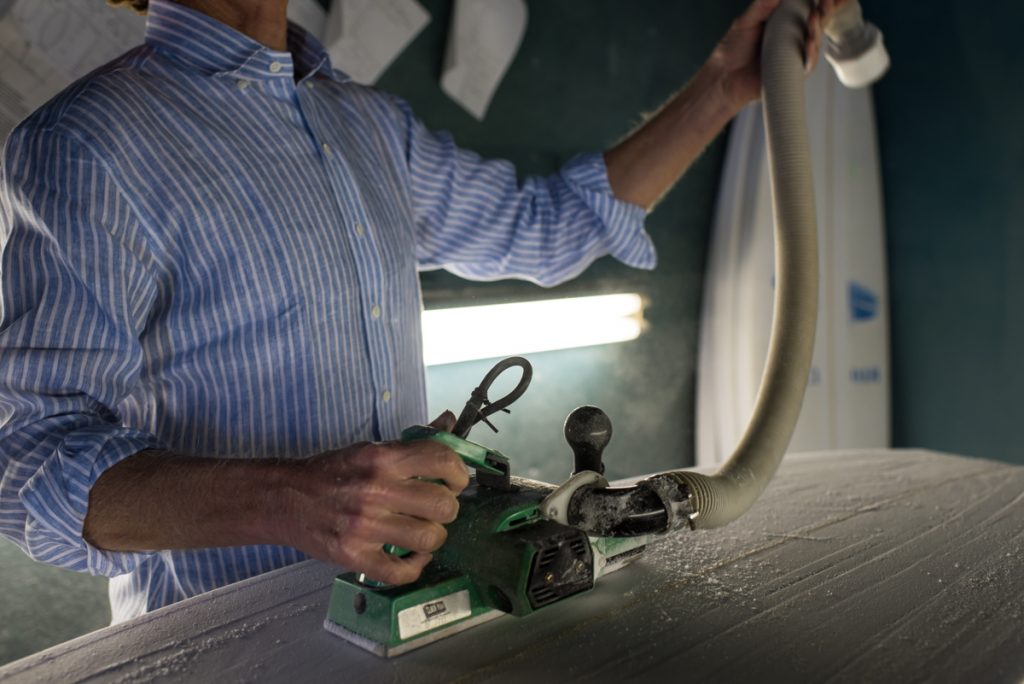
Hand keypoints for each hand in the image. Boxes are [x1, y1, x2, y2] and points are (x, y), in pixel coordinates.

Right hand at [277, 411, 467, 584]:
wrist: (285, 498)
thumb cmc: (334, 471)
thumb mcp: (371, 448)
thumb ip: (414, 441)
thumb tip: (449, 421)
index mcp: (381, 458)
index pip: (441, 459)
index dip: (459, 472)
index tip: (455, 480)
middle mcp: (375, 491)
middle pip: (443, 505)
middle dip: (448, 508)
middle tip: (437, 508)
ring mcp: (364, 527)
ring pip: (429, 539)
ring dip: (433, 537)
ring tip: (423, 531)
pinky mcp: (353, 556)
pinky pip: (402, 572)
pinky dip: (415, 567)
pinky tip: (411, 556)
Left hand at [708, 0, 844, 111]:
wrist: (725, 77)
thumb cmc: (733, 50)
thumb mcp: (746, 22)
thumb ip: (761, 7)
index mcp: (784, 23)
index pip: (807, 8)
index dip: (821, 2)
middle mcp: (792, 38)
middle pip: (817, 22)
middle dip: (825, 10)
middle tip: (828, 1)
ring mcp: (794, 55)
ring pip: (815, 41)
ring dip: (818, 29)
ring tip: (814, 18)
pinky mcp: (793, 73)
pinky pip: (807, 63)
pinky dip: (811, 52)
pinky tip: (809, 42)